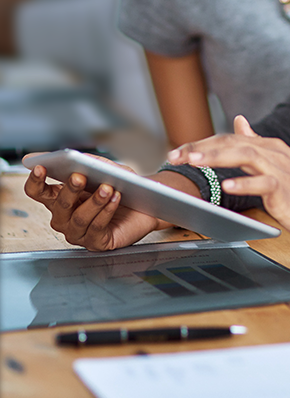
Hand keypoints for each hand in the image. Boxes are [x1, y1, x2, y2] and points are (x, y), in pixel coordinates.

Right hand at [24, 156, 158, 250]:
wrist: (146, 202)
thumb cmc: (122, 185)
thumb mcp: (105, 168)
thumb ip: (86, 161)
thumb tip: (68, 154)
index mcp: (61, 197)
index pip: (38, 192)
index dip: (36, 181)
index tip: (41, 168)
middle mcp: (65, 218)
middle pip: (59, 205)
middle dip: (70, 189)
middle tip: (80, 176)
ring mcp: (78, 232)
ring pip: (79, 218)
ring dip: (94, 201)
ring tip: (107, 188)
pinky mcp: (95, 243)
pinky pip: (96, 228)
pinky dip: (106, 212)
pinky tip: (115, 199)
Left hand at [167, 115, 289, 246]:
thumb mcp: (280, 163)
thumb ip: (256, 144)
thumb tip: (238, 122)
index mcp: (269, 148)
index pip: (229, 140)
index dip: (201, 144)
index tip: (177, 151)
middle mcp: (274, 153)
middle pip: (231, 143)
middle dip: (200, 147)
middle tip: (174, 154)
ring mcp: (281, 170)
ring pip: (244, 156)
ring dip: (216, 158)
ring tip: (193, 161)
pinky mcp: (287, 190)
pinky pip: (264, 184)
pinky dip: (245, 184)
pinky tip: (228, 186)